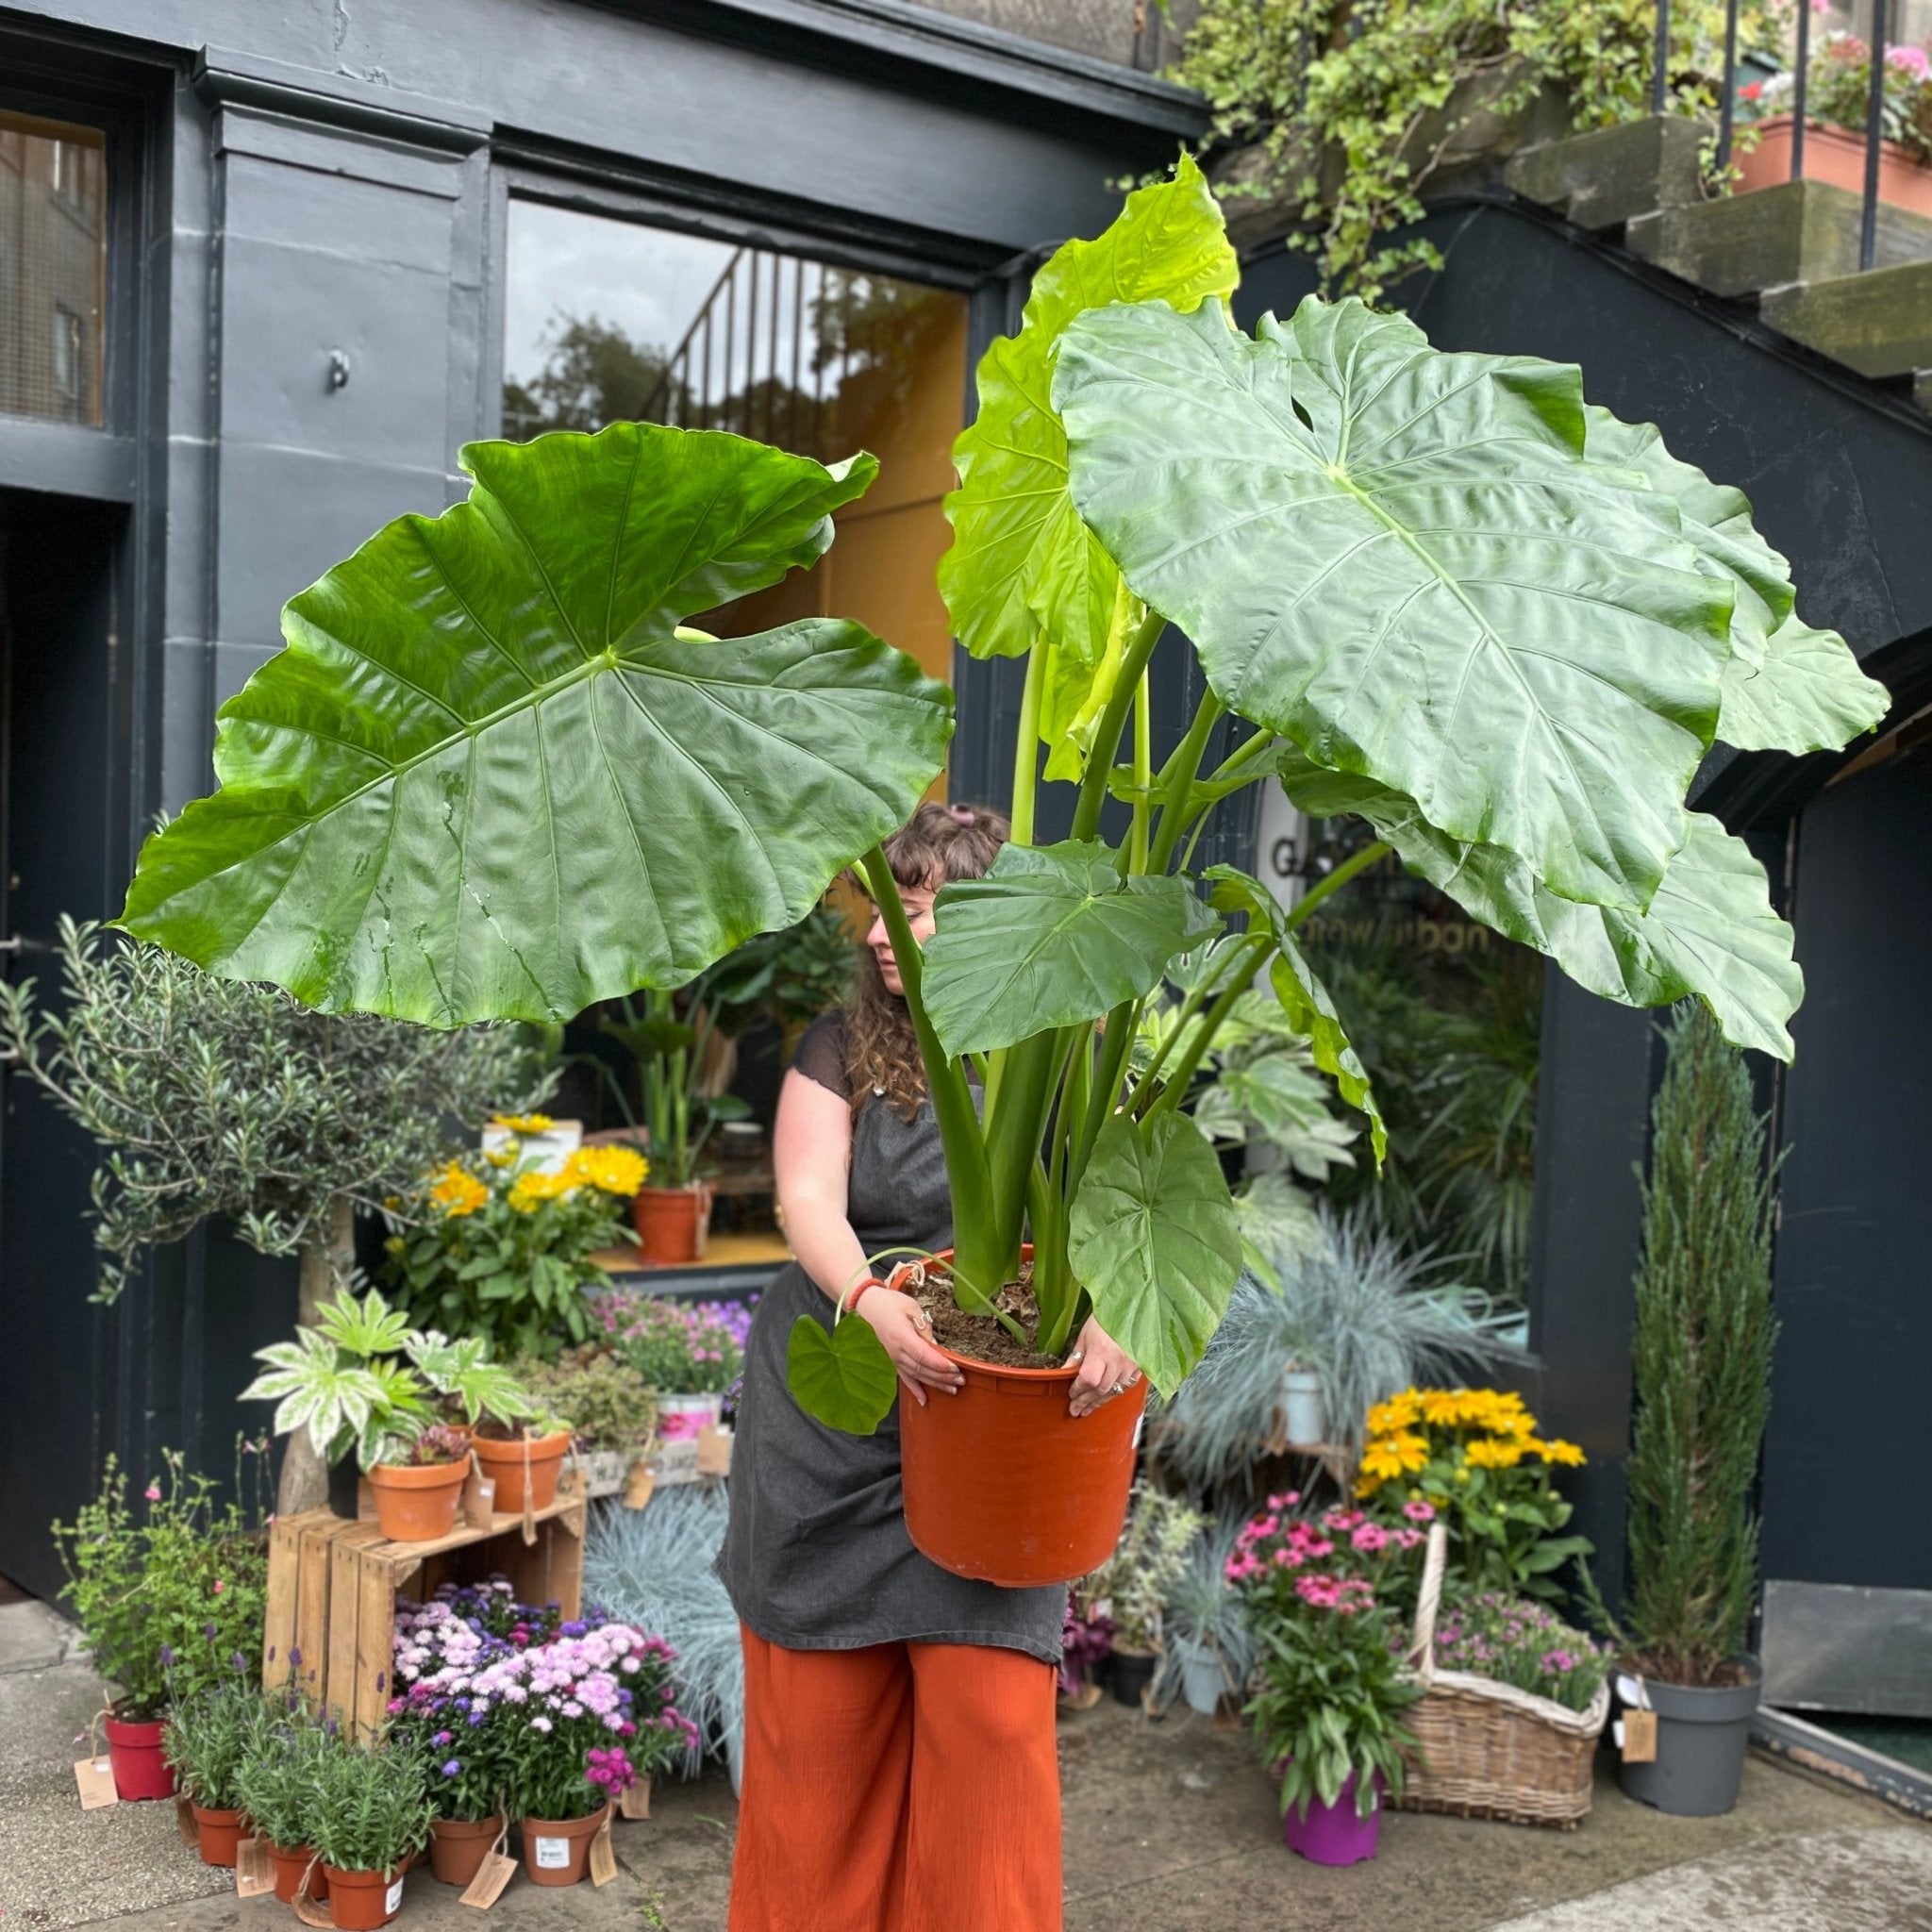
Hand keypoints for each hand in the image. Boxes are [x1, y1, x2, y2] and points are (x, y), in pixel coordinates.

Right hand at [858, 1288, 963, 1406]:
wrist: (871, 1306)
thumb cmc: (892, 1303)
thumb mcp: (911, 1306)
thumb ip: (923, 1324)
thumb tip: (934, 1342)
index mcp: (901, 1336)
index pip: (922, 1354)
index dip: (938, 1363)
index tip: (954, 1368)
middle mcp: (897, 1351)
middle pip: (922, 1368)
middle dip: (943, 1376)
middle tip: (961, 1380)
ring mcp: (895, 1358)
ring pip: (917, 1375)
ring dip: (935, 1383)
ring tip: (953, 1389)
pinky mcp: (894, 1360)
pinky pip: (905, 1378)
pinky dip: (915, 1390)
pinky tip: (924, 1401)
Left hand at [1066, 1316, 1141, 1418]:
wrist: (1132, 1307)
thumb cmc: (1105, 1318)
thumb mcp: (1085, 1335)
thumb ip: (1076, 1357)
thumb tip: (1063, 1373)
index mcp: (1102, 1352)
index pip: (1087, 1379)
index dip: (1077, 1390)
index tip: (1070, 1394)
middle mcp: (1118, 1361)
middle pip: (1100, 1390)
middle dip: (1086, 1401)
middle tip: (1075, 1410)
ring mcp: (1131, 1366)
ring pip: (1114, 1392)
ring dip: (1099, 1402)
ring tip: (1087, 1409)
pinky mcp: (1140, 1367)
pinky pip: (1126, 1387)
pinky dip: (1114, 1394)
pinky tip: (1106, 1397)